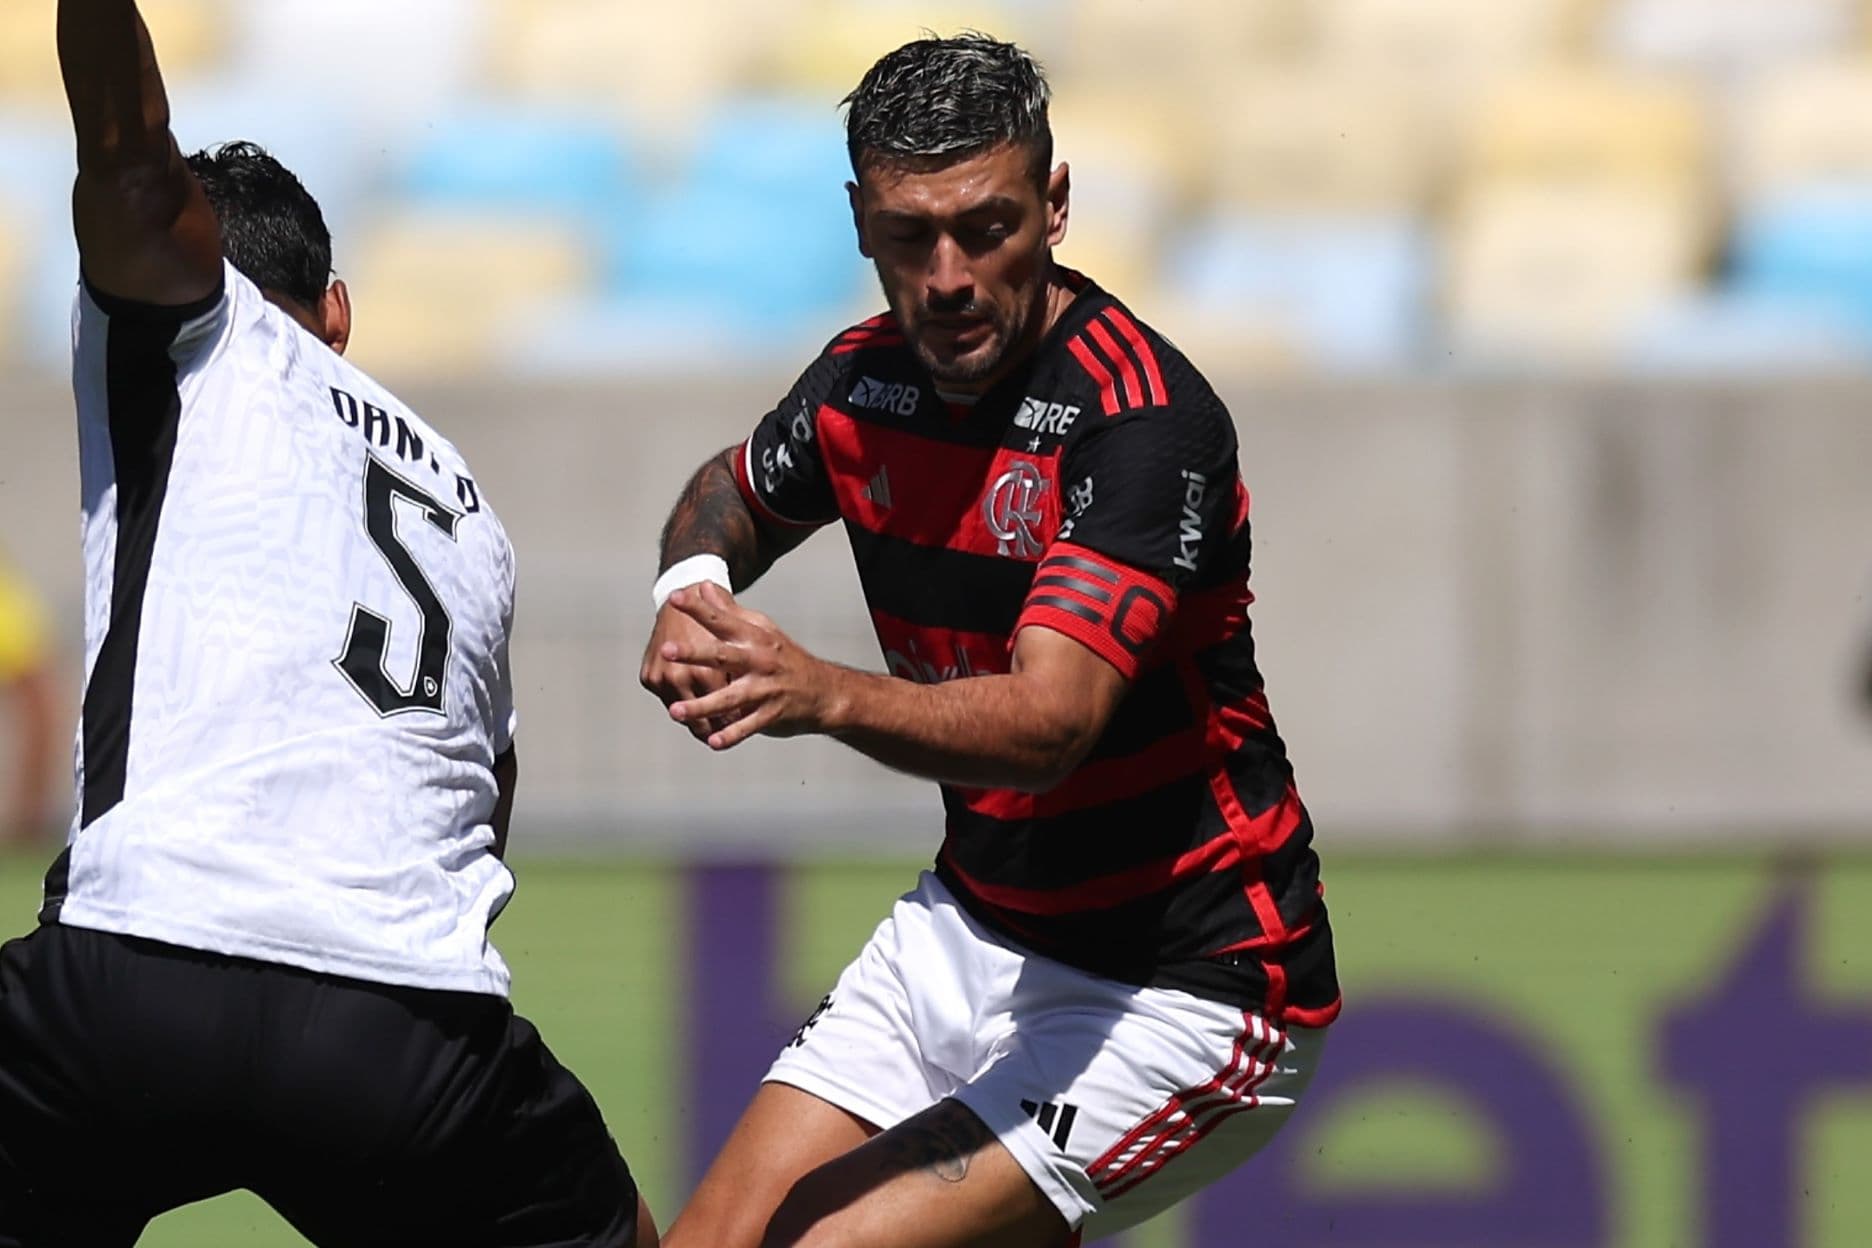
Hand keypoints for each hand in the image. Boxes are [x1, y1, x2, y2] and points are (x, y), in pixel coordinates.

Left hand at [659, 582, 839, 750]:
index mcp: (754, 637)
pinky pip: (749, 725)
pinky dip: (732, 735)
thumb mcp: (761, 629)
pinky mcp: (773, 713)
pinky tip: (712, 742)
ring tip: (675, 712)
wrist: (824, 690)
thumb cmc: (784, 657)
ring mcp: (766, 688)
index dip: (698, 609)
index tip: (674, 597)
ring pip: (730, 698)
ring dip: (702, 706)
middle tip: (666, 650)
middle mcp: (760, 660)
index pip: (722, 620)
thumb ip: (729, 611)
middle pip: (722, 656)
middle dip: (694, 654)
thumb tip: (704, 586)